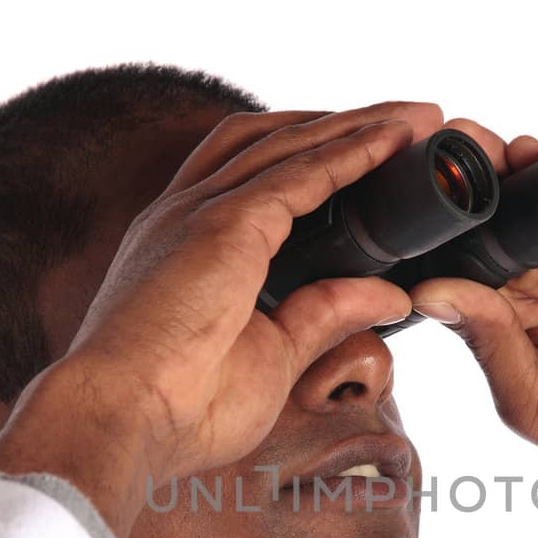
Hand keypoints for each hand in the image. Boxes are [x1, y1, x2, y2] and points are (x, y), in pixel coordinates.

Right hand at [0, 102, 444, 537]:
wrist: (118, 419)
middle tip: (411, 121)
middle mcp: (187, 213)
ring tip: (419, 119)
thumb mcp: (273, 353)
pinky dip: (351, 152)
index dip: (310, 156)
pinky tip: (393, 141)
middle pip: (273, 141)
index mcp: (185, 243)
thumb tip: (392, 296)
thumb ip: (327, 314)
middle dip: (342, 124)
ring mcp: (202, 212)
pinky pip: (302, 173)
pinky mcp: (226, 225)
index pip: (252, 175)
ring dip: (359, 125)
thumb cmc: (179, 406)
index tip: (369, 154)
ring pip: (292, 144)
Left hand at [407, 128, 537, 509]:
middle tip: (429, 155)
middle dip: (466, 193)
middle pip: (497, 228)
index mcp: (512, 328)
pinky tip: (533, 156)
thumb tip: (428, 292)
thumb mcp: (533, 396)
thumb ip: (487, 340)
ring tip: (472, 144)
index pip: (463, 271)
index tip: (397, 207)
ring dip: (508, 174)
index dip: (434, 240)